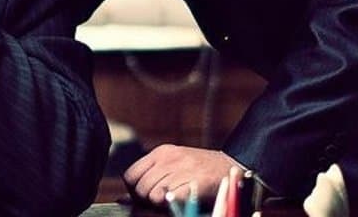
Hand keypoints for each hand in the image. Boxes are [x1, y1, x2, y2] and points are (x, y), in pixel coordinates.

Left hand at [122, 144, 241, 205]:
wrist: (234, 166)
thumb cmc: (202, 172)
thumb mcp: (174, 168)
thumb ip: (151, 180)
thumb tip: (123, 200)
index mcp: (161, 153)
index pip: (130, 175)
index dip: (135, 191)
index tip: (146, 199)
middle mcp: (169, 158)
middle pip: (140, 188)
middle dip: (147, 201)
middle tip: (162, 203)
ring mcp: (181, 169)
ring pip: (151, 195)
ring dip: (159, 205)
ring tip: (174, 200)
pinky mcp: (195, 181)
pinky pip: (168, 197)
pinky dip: (171, 203)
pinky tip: (180, 200)